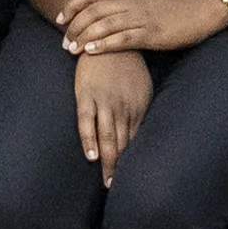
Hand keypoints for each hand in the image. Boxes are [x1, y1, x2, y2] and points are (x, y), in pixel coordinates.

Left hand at [59, 0, 227, 57]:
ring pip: (104, 24)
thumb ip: (124, 8)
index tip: (60, 19)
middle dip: (74, 26)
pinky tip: (92, 52)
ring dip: (84, 36)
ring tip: (72, 49)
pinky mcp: (151, 33)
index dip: (72, 5)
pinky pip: (123, 38)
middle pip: (93, 10)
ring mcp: (140, 18)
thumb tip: (103, 18)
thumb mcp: (143, 3)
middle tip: (64, 43)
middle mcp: (130, 4)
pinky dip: (105, 44)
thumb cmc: (172, 10)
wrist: (199, 10)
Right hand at [74, 49, 153, 183]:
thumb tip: (138, 133)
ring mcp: (104, 102)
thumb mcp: (141, 88)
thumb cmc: (126, 65)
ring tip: (107, 182)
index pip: (136, 141)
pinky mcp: (86, 95)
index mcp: (138, 107)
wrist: (107, 38)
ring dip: (108, 162)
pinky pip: (87, 121)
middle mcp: (123, 107)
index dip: (133, 162)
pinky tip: (91, 156)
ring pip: (108, 137)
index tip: (132, 181)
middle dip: (120, 168)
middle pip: (123, 144)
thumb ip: (139, 110)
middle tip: (117, 190)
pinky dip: (89, 139)